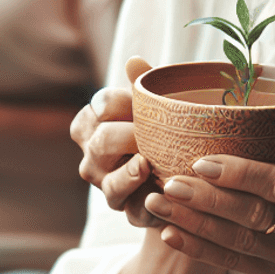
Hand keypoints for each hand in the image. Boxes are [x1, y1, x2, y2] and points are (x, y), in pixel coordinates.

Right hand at [72, 56, 159, 225]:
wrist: (182, 171)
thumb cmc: (160, 128)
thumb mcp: (154, 105)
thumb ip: (144, 85)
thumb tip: (134, 61)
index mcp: (92, 125)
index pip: (99, 107)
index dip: (116, 102)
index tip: (133, 101)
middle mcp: (93, 158)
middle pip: (101, 142)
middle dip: (125, 135)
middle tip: (147, 132)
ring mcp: (108, 187)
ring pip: (111, 182)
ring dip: (128, 173)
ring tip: (145, 163)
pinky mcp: (130, 212)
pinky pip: (133, 210)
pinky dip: (144, 202)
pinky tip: (159, 191)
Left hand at [142, 154, 274, 273]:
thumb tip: (227, 108)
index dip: (239, 173)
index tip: (201, 159)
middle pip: (252, 216)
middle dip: (205, 200)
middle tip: (166, 182)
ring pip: (237, 241)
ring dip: (192, 223)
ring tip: (155, 204)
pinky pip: (232, 263)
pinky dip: (198, 248)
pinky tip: (169, 233)